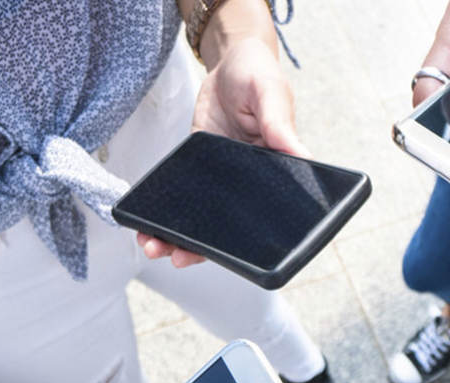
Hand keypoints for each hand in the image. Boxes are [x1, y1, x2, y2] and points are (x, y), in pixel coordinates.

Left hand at [139, 36, 308, 266]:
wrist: (230, 60)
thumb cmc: (258, 74)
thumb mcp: (271, 95)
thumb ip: (281, 126)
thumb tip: (302, 157)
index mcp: (275, 175)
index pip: (261, 221)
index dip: (240, 244)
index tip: (219, 255)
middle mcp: (249, 187)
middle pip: (226, 230)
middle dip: (200, 248)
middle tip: (177, 256)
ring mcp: (222, 183)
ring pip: (201, 221)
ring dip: (177, 237)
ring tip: (152, 246)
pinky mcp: (198, 172)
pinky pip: (182, 200)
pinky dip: (165, 214)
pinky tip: (147, 224)